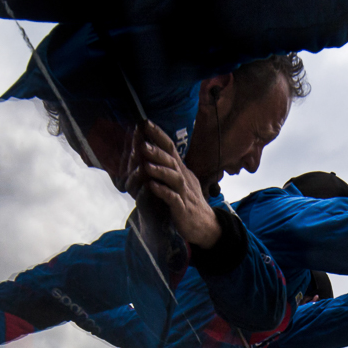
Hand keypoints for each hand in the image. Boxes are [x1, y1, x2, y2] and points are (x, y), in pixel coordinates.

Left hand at [131, 121, 219, 247]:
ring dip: (160, 171)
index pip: (170, 148)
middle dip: (157, 151)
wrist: (205, 225)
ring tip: (146, 165)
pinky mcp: (182, 208)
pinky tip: (153, 187)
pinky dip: (163, 192)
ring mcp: (184, 193)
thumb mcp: (180, 180)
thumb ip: (170, 166)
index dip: (158, 135)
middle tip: (142, 142)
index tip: (144, 122)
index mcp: (180, 170)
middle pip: (172, 161)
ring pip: (174, 178)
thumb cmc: (189, 201)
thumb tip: (156, 149)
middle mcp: (183, 178)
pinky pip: (173, 198)